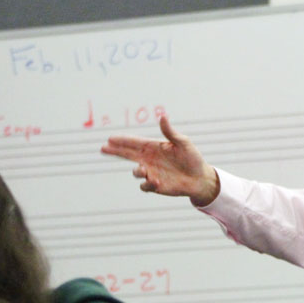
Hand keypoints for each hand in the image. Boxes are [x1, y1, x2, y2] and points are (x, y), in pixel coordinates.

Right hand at [101, 115, 219, 205]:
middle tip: (103, 148)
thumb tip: (163, 117)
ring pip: (136, 171)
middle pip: (128, 155)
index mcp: (154, 147)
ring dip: (137, 170)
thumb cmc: (192, 158)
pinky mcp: (155, 186)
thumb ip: (170, 132)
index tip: (110, 139)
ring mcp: (151, 173)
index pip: (135, 143)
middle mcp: (150, 160)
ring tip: (142, 170)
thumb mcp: (183, 143)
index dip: (122, 141)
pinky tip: (155, 181)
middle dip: (116, 151)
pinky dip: (147, 184)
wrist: (200, 178)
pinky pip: (145, 186)